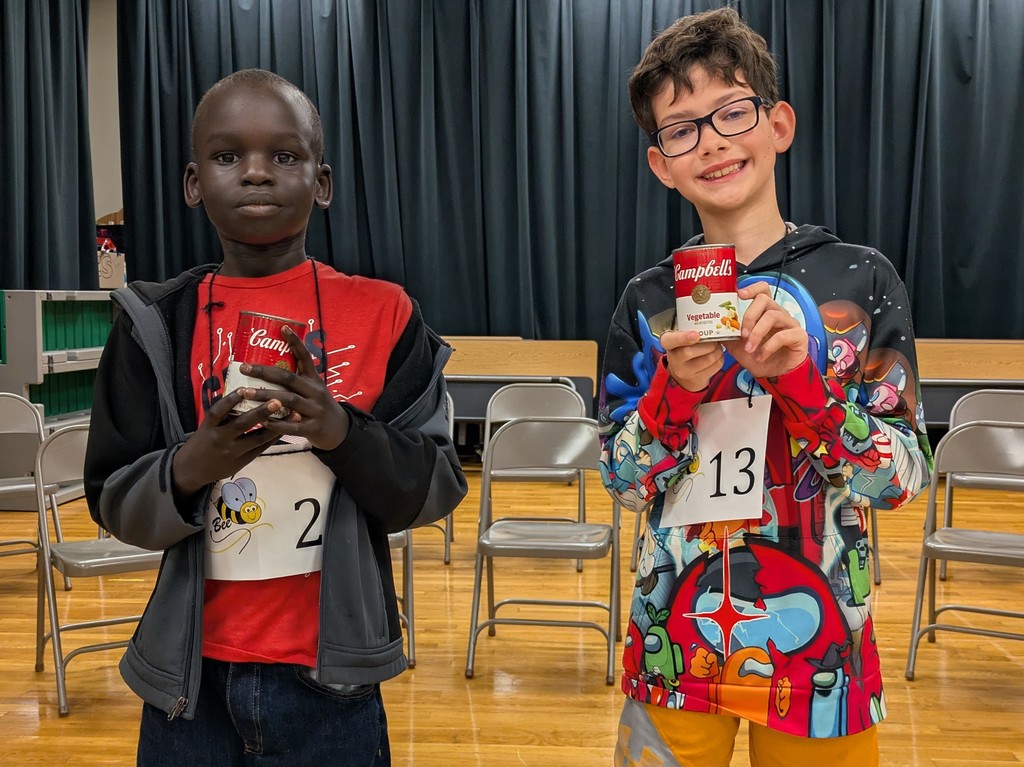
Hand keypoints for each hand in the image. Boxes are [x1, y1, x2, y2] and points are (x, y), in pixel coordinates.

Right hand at [172, 389, 281, 495]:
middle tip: (278, 400)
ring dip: (276, 426)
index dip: (232, 399)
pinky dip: (273, 438)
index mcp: (209, 426)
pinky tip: (286, 428)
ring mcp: (232, 452)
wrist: (192, 469)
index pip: (219, 411)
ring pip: (256, 439)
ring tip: (293, 415)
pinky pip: (260, 449)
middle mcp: (220, 438)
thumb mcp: (207, 425)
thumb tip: (244, 391)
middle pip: (241, 424)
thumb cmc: (202, 440)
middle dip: (261, 412)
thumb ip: (223, 413)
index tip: (246, 388)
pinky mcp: (241, 462)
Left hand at [238, 326, 349, 449]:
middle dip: (265, 372)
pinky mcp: (312, 428)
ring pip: (289, 400)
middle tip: (244, 368)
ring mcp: (315, 410)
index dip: (295, 342)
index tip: (282, 327)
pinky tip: (262, 420)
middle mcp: (316, 392)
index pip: (305, 357)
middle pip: (289, 378)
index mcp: (315, 380)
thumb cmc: (317, 405)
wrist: (338, 430)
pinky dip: (276, 423)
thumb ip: (296, 379)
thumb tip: (267, 362)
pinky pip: (292, 426)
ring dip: (265, 395)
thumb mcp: (313, 388)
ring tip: (245, 392)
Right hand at [661, 329, 725, 391]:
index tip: (696, 335)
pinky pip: (715, 366)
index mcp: (668, 343)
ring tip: (717, 347)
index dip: (682, 338)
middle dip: (709, 343)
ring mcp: (684, 372)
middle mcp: (673, 359)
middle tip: (714, 340)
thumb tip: (711, 326)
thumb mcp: (681, 338)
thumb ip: (690, 330)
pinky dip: (720, 359)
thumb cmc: (685, 349)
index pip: (669, 341)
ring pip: (708, 359)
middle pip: (691, 351)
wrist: (685, 374)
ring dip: (717, 350)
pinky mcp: (697, 379)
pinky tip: (717, 356)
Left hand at [722, 281, 806, 378]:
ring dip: (757, 333)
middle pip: (764, 299)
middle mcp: (779, 314)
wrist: (775, 377)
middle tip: (742, 334)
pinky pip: (783, 335)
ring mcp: (790, 324)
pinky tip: (761, 356)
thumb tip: (712, 328)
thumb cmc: (759, 358)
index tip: (739, 295)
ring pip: (773, 316)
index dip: (752, 288)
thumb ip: (727, 335)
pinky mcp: (799, 336)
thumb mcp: (737, 347)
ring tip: (749, 349)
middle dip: (749, 316)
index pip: (762, 290)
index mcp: (765, 312)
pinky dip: (768, 347)